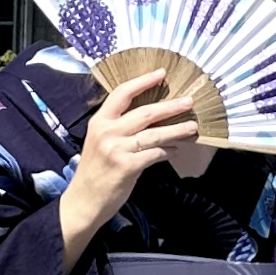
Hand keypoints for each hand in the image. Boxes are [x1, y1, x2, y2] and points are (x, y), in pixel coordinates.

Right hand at [61, 69, 209, 266]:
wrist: (83, 201)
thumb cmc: (94, 171)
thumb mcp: (99, 142)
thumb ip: (118, 127)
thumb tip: (150, 116)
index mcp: (99, 121)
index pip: (122, 93)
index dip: (143, 81)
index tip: (161, 73)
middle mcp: (107, 131)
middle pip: (144, 112)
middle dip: (170, 106)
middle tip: (189, 101)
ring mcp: (117, 149)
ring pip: (154, 133)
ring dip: (177, 130)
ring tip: (193, 127)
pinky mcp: (127, 166)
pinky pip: (155, 154)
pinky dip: (168, 151)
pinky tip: (177, 149)